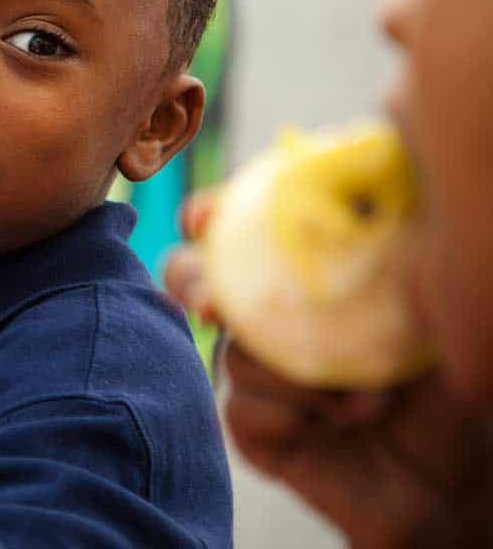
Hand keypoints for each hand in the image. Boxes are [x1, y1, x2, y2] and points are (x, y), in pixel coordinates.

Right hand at [163, 195, 492, 546]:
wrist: (457, 473)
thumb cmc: (453, 376)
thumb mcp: (431, 299)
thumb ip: (391, 242)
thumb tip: (363, 174)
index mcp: (298, 270)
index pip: (236, 225)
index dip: (208, 214)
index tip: (206, 217)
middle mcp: (265, 314)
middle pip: (190, 277)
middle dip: (194, 282)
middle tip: (213, 305)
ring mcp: (253, 370)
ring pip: (231, 351)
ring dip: (296, 371)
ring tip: (369, 393)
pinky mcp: (253, 426)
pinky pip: (244, 406)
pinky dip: (294, 413)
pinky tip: (341, 423)